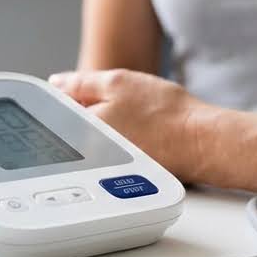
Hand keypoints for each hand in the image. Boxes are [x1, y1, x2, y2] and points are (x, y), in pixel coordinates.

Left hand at [48, 69, 213, 182]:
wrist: (200, 143)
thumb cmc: (165, 114)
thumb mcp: (118, 82)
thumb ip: (80, 82)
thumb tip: (57, 83)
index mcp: (82, 131)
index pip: (60, 108)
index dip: (75, 93)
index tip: (90, 90)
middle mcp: (90, 155)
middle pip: (78, 125)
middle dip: (91, 110)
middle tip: (123, 103)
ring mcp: (108, 167)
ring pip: (98, 137)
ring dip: (109, 125)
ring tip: (139, 119)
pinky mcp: (128, 174)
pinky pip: (115, 150)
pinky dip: (126, 139)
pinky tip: (146, 132)